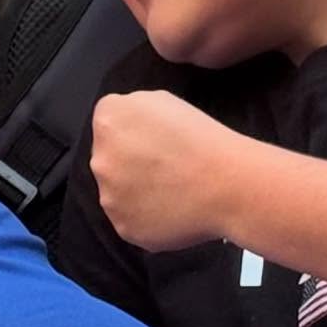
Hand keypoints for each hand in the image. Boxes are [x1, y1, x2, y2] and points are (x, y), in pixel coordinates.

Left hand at [88, 90, 245, 250]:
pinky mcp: (123, 226)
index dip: (133, 132)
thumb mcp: (163, 100)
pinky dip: (148, 217)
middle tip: (164, 167)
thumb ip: (132, 110)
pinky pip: (131, 220)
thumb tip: (126, 125)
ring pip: (118, 193)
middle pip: (109, 160)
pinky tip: (172, 208)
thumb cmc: (203, 140)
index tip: (154, 140)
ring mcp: (110, 197)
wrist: (226, 184)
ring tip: (172, 189)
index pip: (108, 125)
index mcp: (108, 122)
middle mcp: (100, 159)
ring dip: (137, 191)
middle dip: (130, 162)